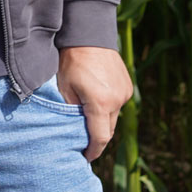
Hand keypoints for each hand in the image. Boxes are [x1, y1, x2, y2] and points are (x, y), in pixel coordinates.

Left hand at [57, 45, 132, 160]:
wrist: (88, 34)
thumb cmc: (71, 60)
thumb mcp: (64, 88)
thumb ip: (70, 112)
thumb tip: (72, 130)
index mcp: (100, 103)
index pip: (100, 138)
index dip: (93, 150)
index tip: (85, 157)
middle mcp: (117, 100)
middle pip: (108, 130)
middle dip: (97, 138)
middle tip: (83, 142)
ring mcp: (124, 92)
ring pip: (113, 117)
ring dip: (102, 122)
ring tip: (87, 120)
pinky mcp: (127, 85)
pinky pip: (117, 104)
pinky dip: (108, 108)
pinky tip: (96, 102)